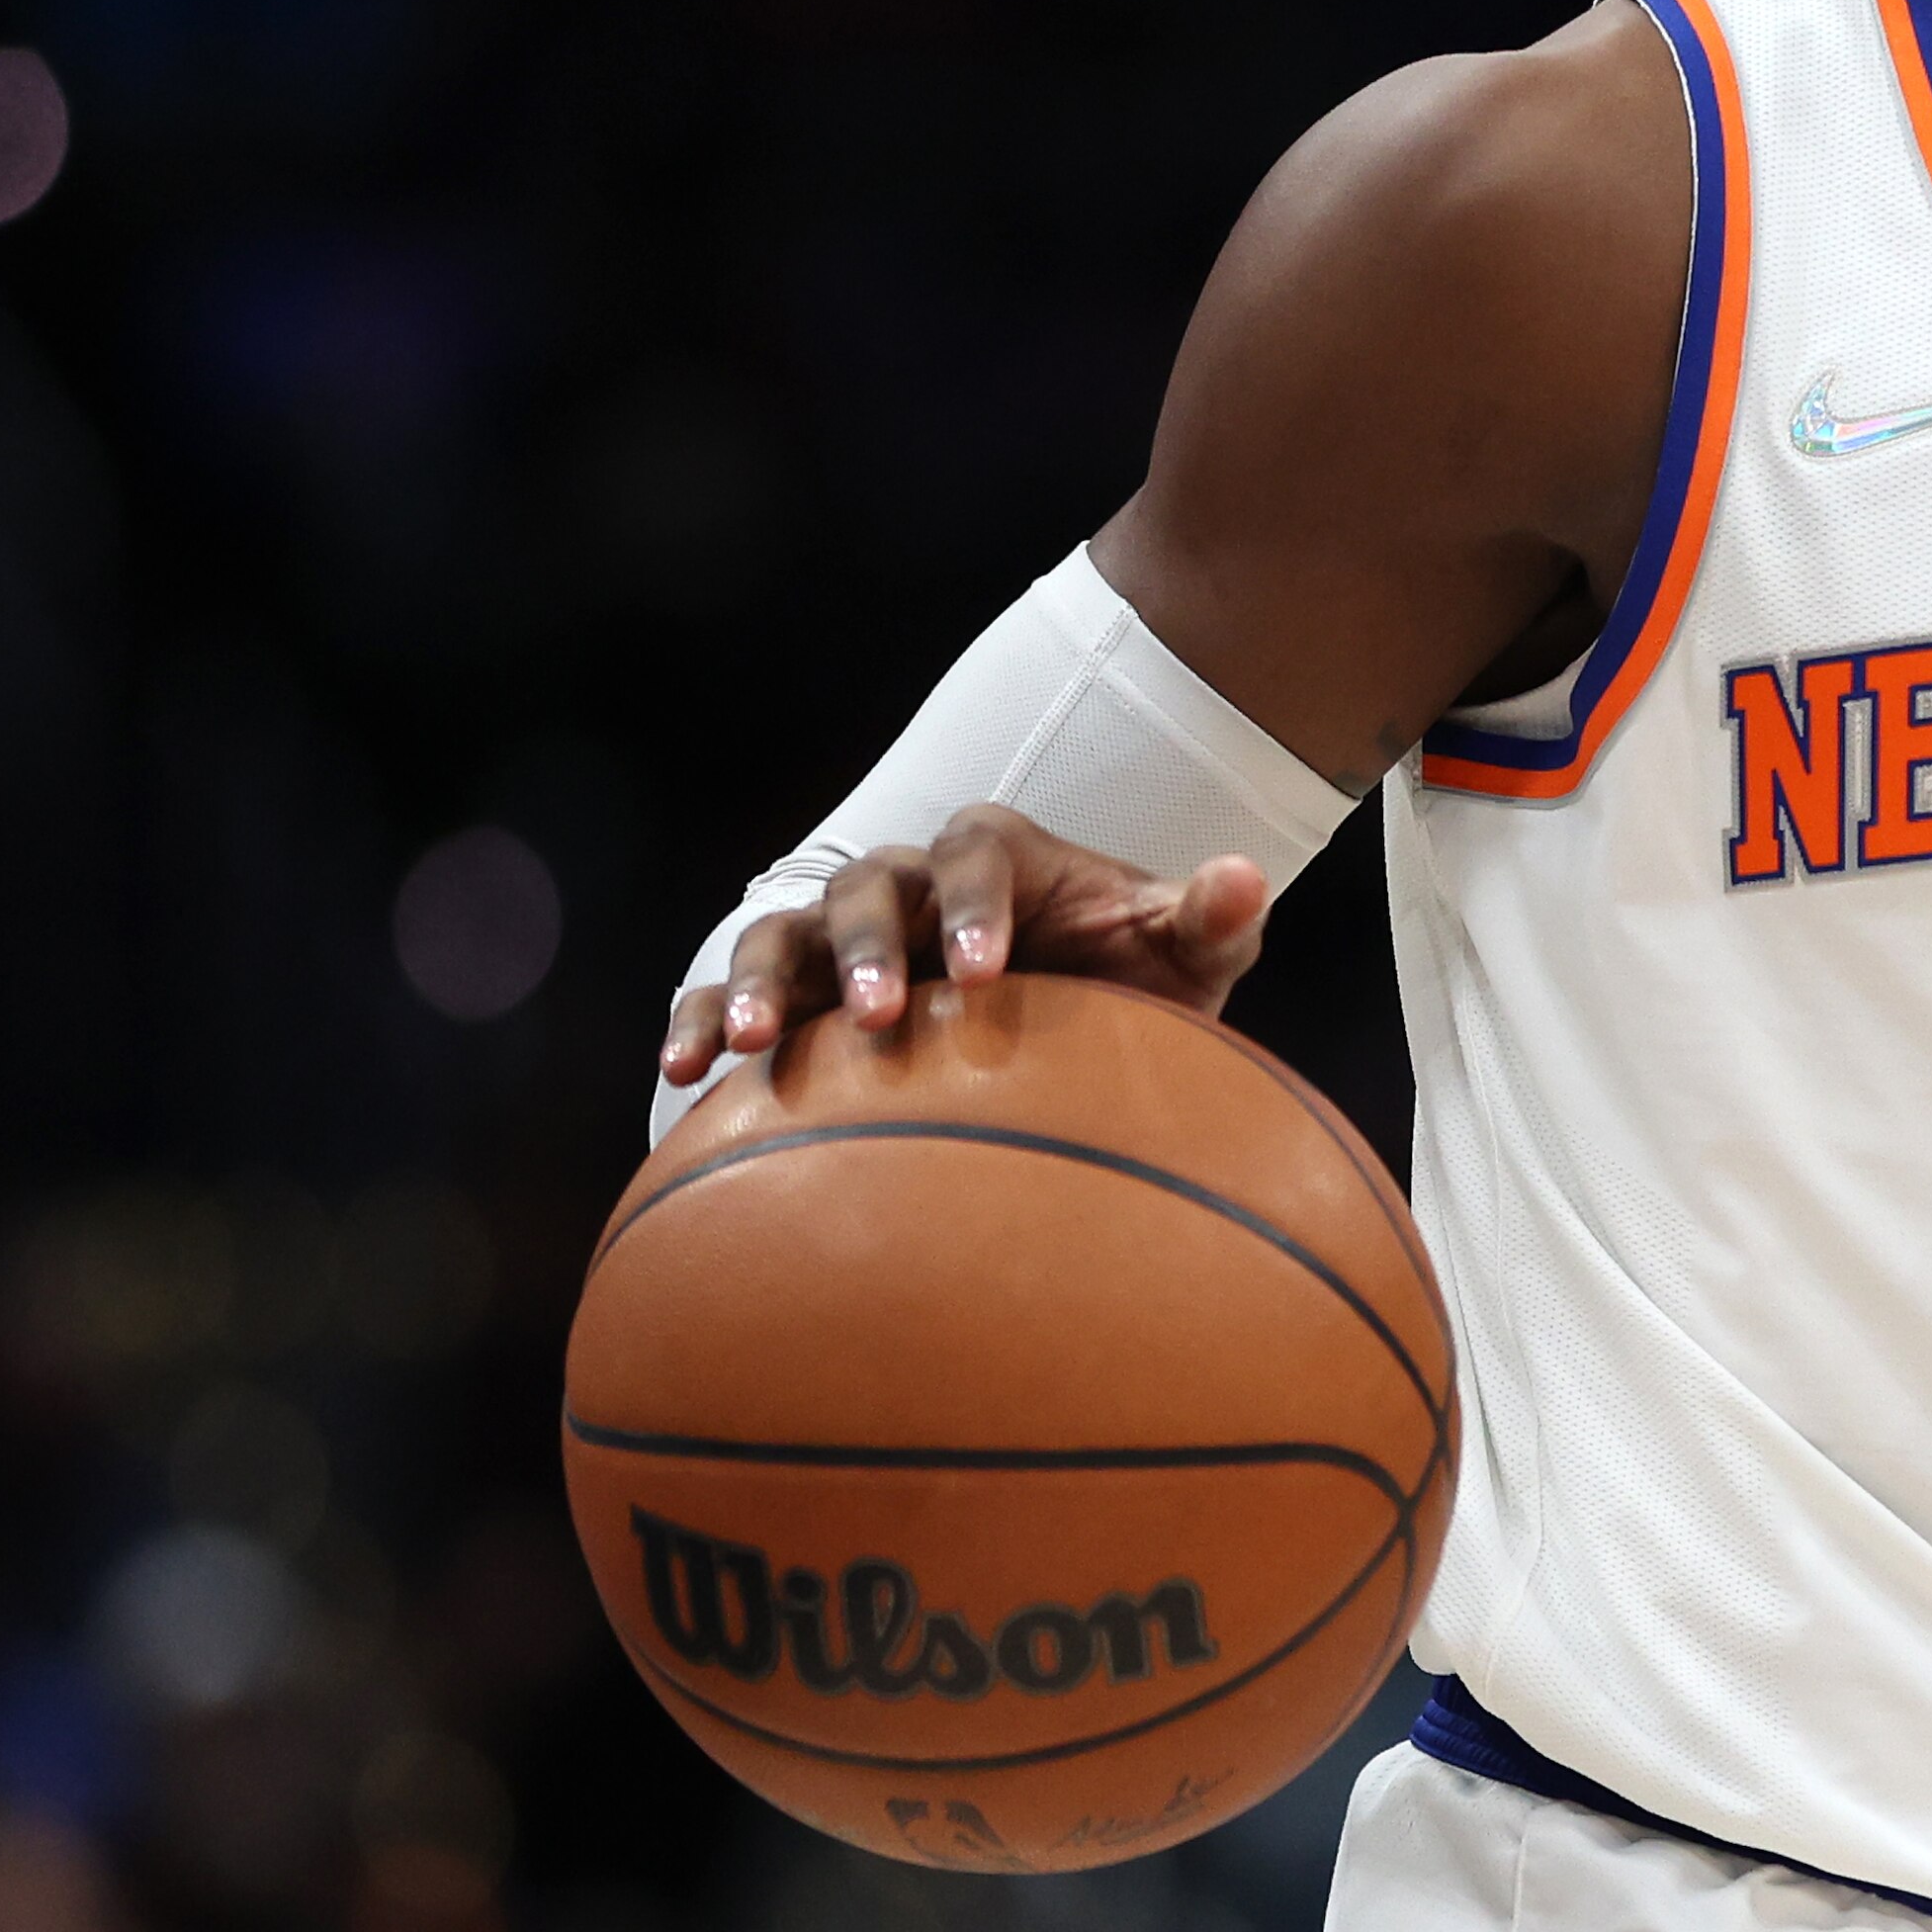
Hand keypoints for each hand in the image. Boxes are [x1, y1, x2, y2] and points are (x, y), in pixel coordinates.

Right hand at [652, 805, 1272, 1090]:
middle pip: (867, 888)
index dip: (976, 906)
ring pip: (782, 933)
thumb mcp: (1180, 957)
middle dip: (869, 948)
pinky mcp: (799, 995)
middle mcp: (908, 884)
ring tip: (748, 1042)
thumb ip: (1208, 919)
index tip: (985, 976)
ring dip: (761, 981)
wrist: (1071, 1036)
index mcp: (997, 857)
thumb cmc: (1129, 986)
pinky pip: (728, 993)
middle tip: (885, 1018)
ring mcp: (843, 937)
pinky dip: (699, 1020)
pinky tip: (686, 1077)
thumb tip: (1245, 878)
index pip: (977, 854)